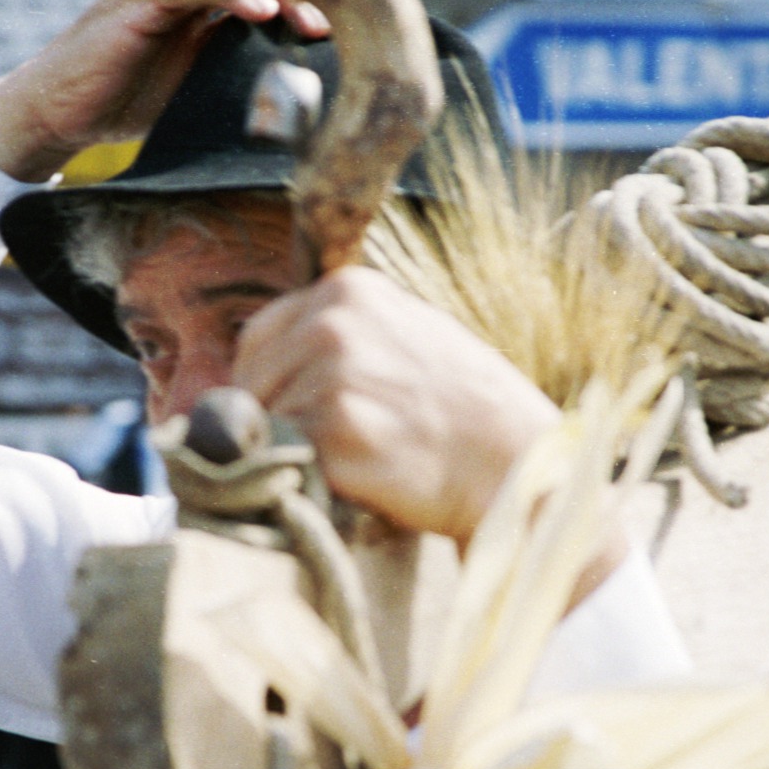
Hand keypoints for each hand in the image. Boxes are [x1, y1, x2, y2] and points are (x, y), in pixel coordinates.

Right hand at [0, 0, 328, 181]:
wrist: (58, 113)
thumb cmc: (125, 102)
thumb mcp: (194, 84)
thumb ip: (233, 69)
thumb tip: (291, 92)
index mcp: (196, 1)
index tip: (330, 29)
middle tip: (330, 20)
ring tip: (304, 17)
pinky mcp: (135, 5)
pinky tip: (257, 11)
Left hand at [233, 267, 562, 542]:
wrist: (517, 461)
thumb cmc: (464, 409)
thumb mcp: (405, 333)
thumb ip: (339, 334)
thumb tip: (259, 365)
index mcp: (346, 290)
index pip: (258, 338)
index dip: (268, 383)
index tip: (298, 413)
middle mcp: (333, 323)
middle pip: (251, 384)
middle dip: (275, 420)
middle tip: (336, 447)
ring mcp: (333, 376)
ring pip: (265, 426)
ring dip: (296, 452)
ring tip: (360, 459)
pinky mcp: (335, 432)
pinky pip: (287, 462)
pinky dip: (310, 479)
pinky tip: (360, 478)